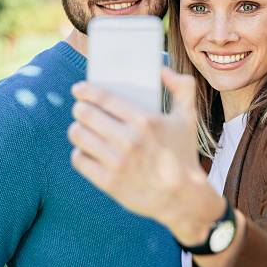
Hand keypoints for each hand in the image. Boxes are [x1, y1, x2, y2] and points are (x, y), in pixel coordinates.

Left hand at [69, 67, 223, 244]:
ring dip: (77, 128)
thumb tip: (162, 69)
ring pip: (79, 135)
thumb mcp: (189, 117)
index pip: (103, 98)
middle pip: (86, 114)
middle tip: (81, 109)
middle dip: (80, 108)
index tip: (79, 89)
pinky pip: (79, 159)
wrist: (182, 197)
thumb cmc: (183, 153)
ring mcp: (117, 162)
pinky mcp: (108, 182)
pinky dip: (79, 152)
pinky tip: (87, 149)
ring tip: (81, 127)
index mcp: (145, 121)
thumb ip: (182, 86)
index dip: (86, 91)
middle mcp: (129, 140)